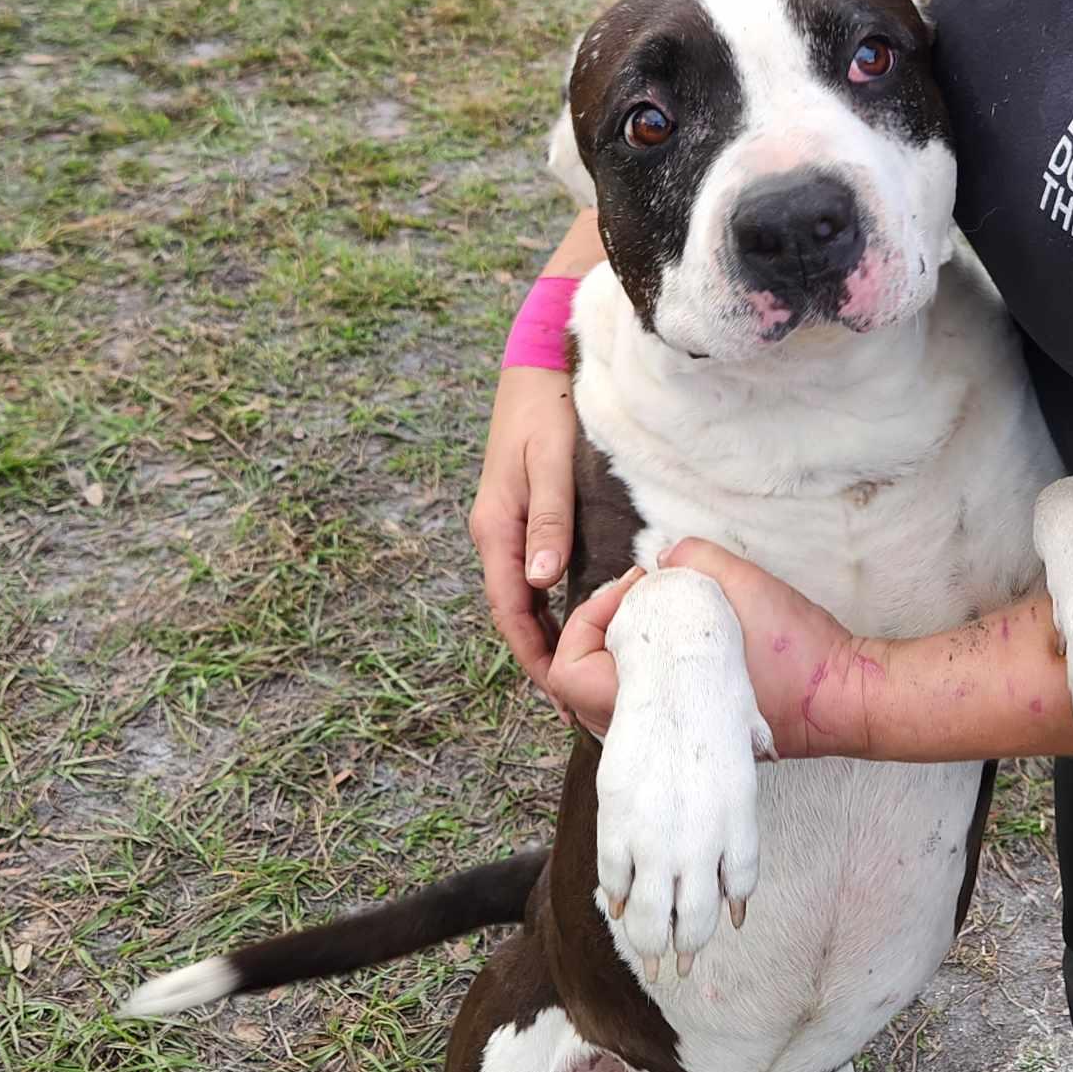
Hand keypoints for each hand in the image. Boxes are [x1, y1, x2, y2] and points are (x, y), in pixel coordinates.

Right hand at [468, 365, 577, 689]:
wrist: (537, 366)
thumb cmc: (547, 410)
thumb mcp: (549, 462)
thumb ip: (547, 519)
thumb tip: (539, 581)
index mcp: (495, 528)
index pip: (511, 609)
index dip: (534, 655)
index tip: (560, 694)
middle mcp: (495, 533)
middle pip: (514, 612)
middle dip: (539, 658)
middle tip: (575, 705)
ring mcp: (507, 525)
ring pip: (522, 597)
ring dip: (544, 637)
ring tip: (577, 678)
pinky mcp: (524, 515)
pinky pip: (531, 575)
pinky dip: (548, 607)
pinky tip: (573, 623)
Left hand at [551, 541, 862, 757]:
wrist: (845, 699)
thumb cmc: (795, 652)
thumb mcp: (738, 581)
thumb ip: (689, 558)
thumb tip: (664, 558)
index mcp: (651, 702)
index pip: (568, 671)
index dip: (588, 618)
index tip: (633, 588)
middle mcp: (653, 733)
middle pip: (580, 687)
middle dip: (601, 631)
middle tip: (642, 596)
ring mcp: (674, 740)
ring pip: (610, 699)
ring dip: (623, 652)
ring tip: (663, 614)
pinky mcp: (695, 738)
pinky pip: (644, 708)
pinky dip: (647, 672)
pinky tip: (682, 641)